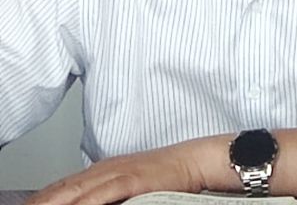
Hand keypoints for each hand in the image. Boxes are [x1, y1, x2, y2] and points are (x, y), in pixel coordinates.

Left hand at [27, 138, 207, 204]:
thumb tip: (86, 203)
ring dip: (52, 204)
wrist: (193, 160)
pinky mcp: (130, 179)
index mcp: (101, 170)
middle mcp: (103, 169)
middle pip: (61, 190)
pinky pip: (99, 195)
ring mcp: (116, 173)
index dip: (41, 199)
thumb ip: (106, 193)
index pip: (61, 187)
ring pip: (74, 192)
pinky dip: (83, 204)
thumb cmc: (164, 176)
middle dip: (40, 204)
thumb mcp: (128, 182)